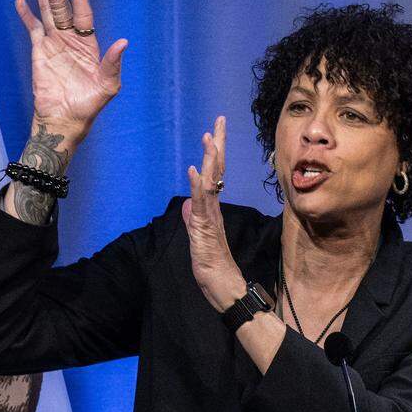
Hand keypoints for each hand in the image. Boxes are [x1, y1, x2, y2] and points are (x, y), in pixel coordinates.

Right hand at [15, 0, 127, 143]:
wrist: (65, 120)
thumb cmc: (89, 106)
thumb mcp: (107, 86)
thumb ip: (112, 64)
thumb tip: (123, 42)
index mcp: (88, 45)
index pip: (83, 15)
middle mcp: (70, 40)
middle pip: (61, 8)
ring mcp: (54, 45)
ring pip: (46, 13)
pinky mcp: (39, 53)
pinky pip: (32, 29)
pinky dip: (26, 15)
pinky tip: (21, 1)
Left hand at [182, 116, 245, 311]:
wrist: (225, 290)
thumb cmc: (214, 270)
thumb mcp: (198, 242)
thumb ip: (193, 222)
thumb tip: (186, 205)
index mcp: (212, 211)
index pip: (214, 176)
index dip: (214, 154)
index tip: (215, 131)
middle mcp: (214, 210)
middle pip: (216, 171)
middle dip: (217, 144)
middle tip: (219, 120)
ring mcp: (211, 219)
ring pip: (211, 183)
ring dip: (209, 159)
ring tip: (208, 137)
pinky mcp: (205, 230)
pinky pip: (202, 204)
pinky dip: (197, 186)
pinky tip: (194, 171)